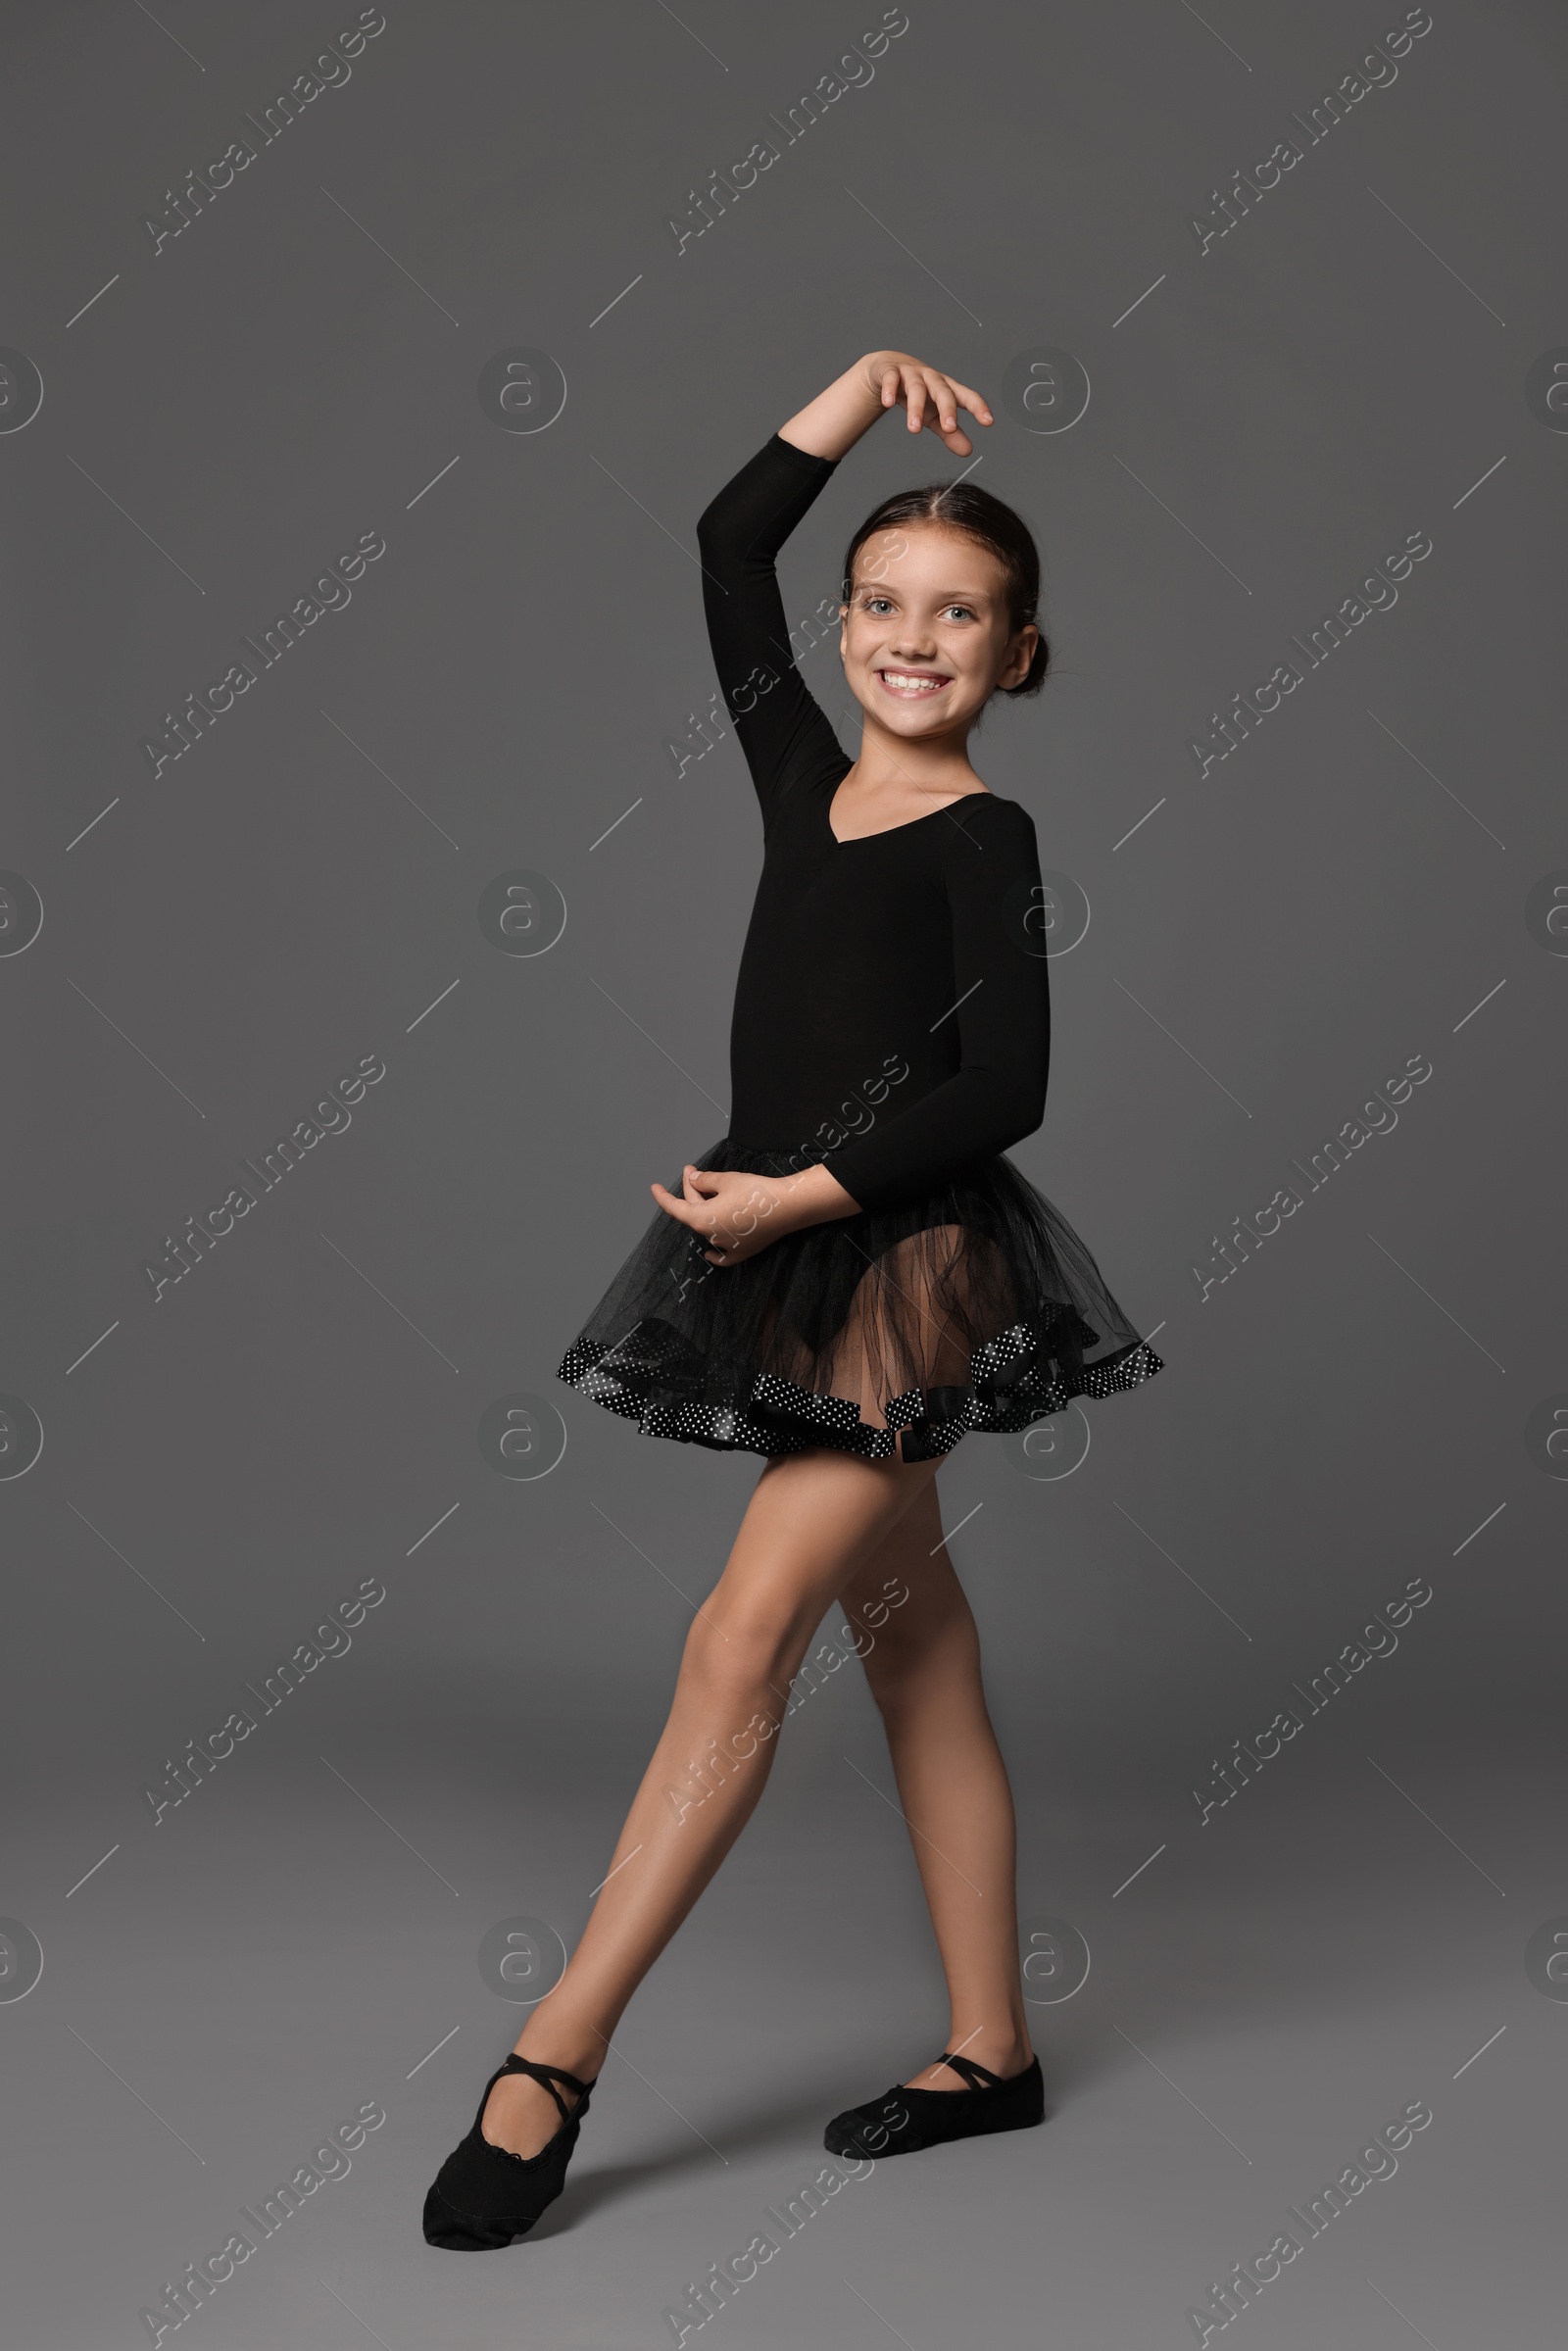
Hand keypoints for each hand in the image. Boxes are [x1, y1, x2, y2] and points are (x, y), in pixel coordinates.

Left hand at [650, 1161, 859, 1264]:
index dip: (662, 1196)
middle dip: (692, 1191)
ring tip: (712, 1189)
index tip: (653, 1187)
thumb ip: (704, 1181)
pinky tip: (708, 1253)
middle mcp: (711, 1236)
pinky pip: (722, 1256)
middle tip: (694, 1171)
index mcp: (702, 1219)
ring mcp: (727, 1247)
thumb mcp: (725, 1180)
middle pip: (694, 1212)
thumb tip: (693, 1181)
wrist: (788, 1207)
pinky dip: (714, 1254)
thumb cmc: (755, 1192)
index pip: (675, 1208)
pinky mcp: (743, 1252)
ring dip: (705, 1209)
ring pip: (708, 1227)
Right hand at [860, 352, 992, 454]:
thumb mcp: (934, 416)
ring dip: (916, 407)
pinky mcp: (890, 371)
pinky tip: (888, 402)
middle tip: (949, 429)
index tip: (988, 422)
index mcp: (946, 389)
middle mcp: (932, 379)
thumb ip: (950, 433)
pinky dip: (890, 390)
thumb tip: (968, 451)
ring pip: (916, 388)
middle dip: (947, 409)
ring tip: (914, 429)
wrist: (888, 370)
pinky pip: (891, 379)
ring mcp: (911, 373)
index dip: (977, 407)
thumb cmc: (918, 395)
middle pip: (942, 391)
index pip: (965, 396)